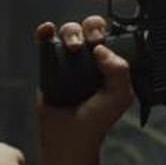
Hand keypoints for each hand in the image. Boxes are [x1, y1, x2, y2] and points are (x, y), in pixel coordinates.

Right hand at [34, 18, 134, 164]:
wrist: (69, 136)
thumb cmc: (97, 119)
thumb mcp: (120, 96)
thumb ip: (120, 70)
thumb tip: (99, 48)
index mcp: (110, 63)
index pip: (112, 36)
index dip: (108, 33)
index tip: (102, 42)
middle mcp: (90, 58)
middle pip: (90, 28)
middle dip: (91, 28)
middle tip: (90, 43)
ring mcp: (68, 60)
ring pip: (69, 31)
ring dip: (71, 32)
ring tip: (73, 48)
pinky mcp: (48, 64)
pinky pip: (46, 40)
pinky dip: (45, 31)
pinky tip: (47, 31)